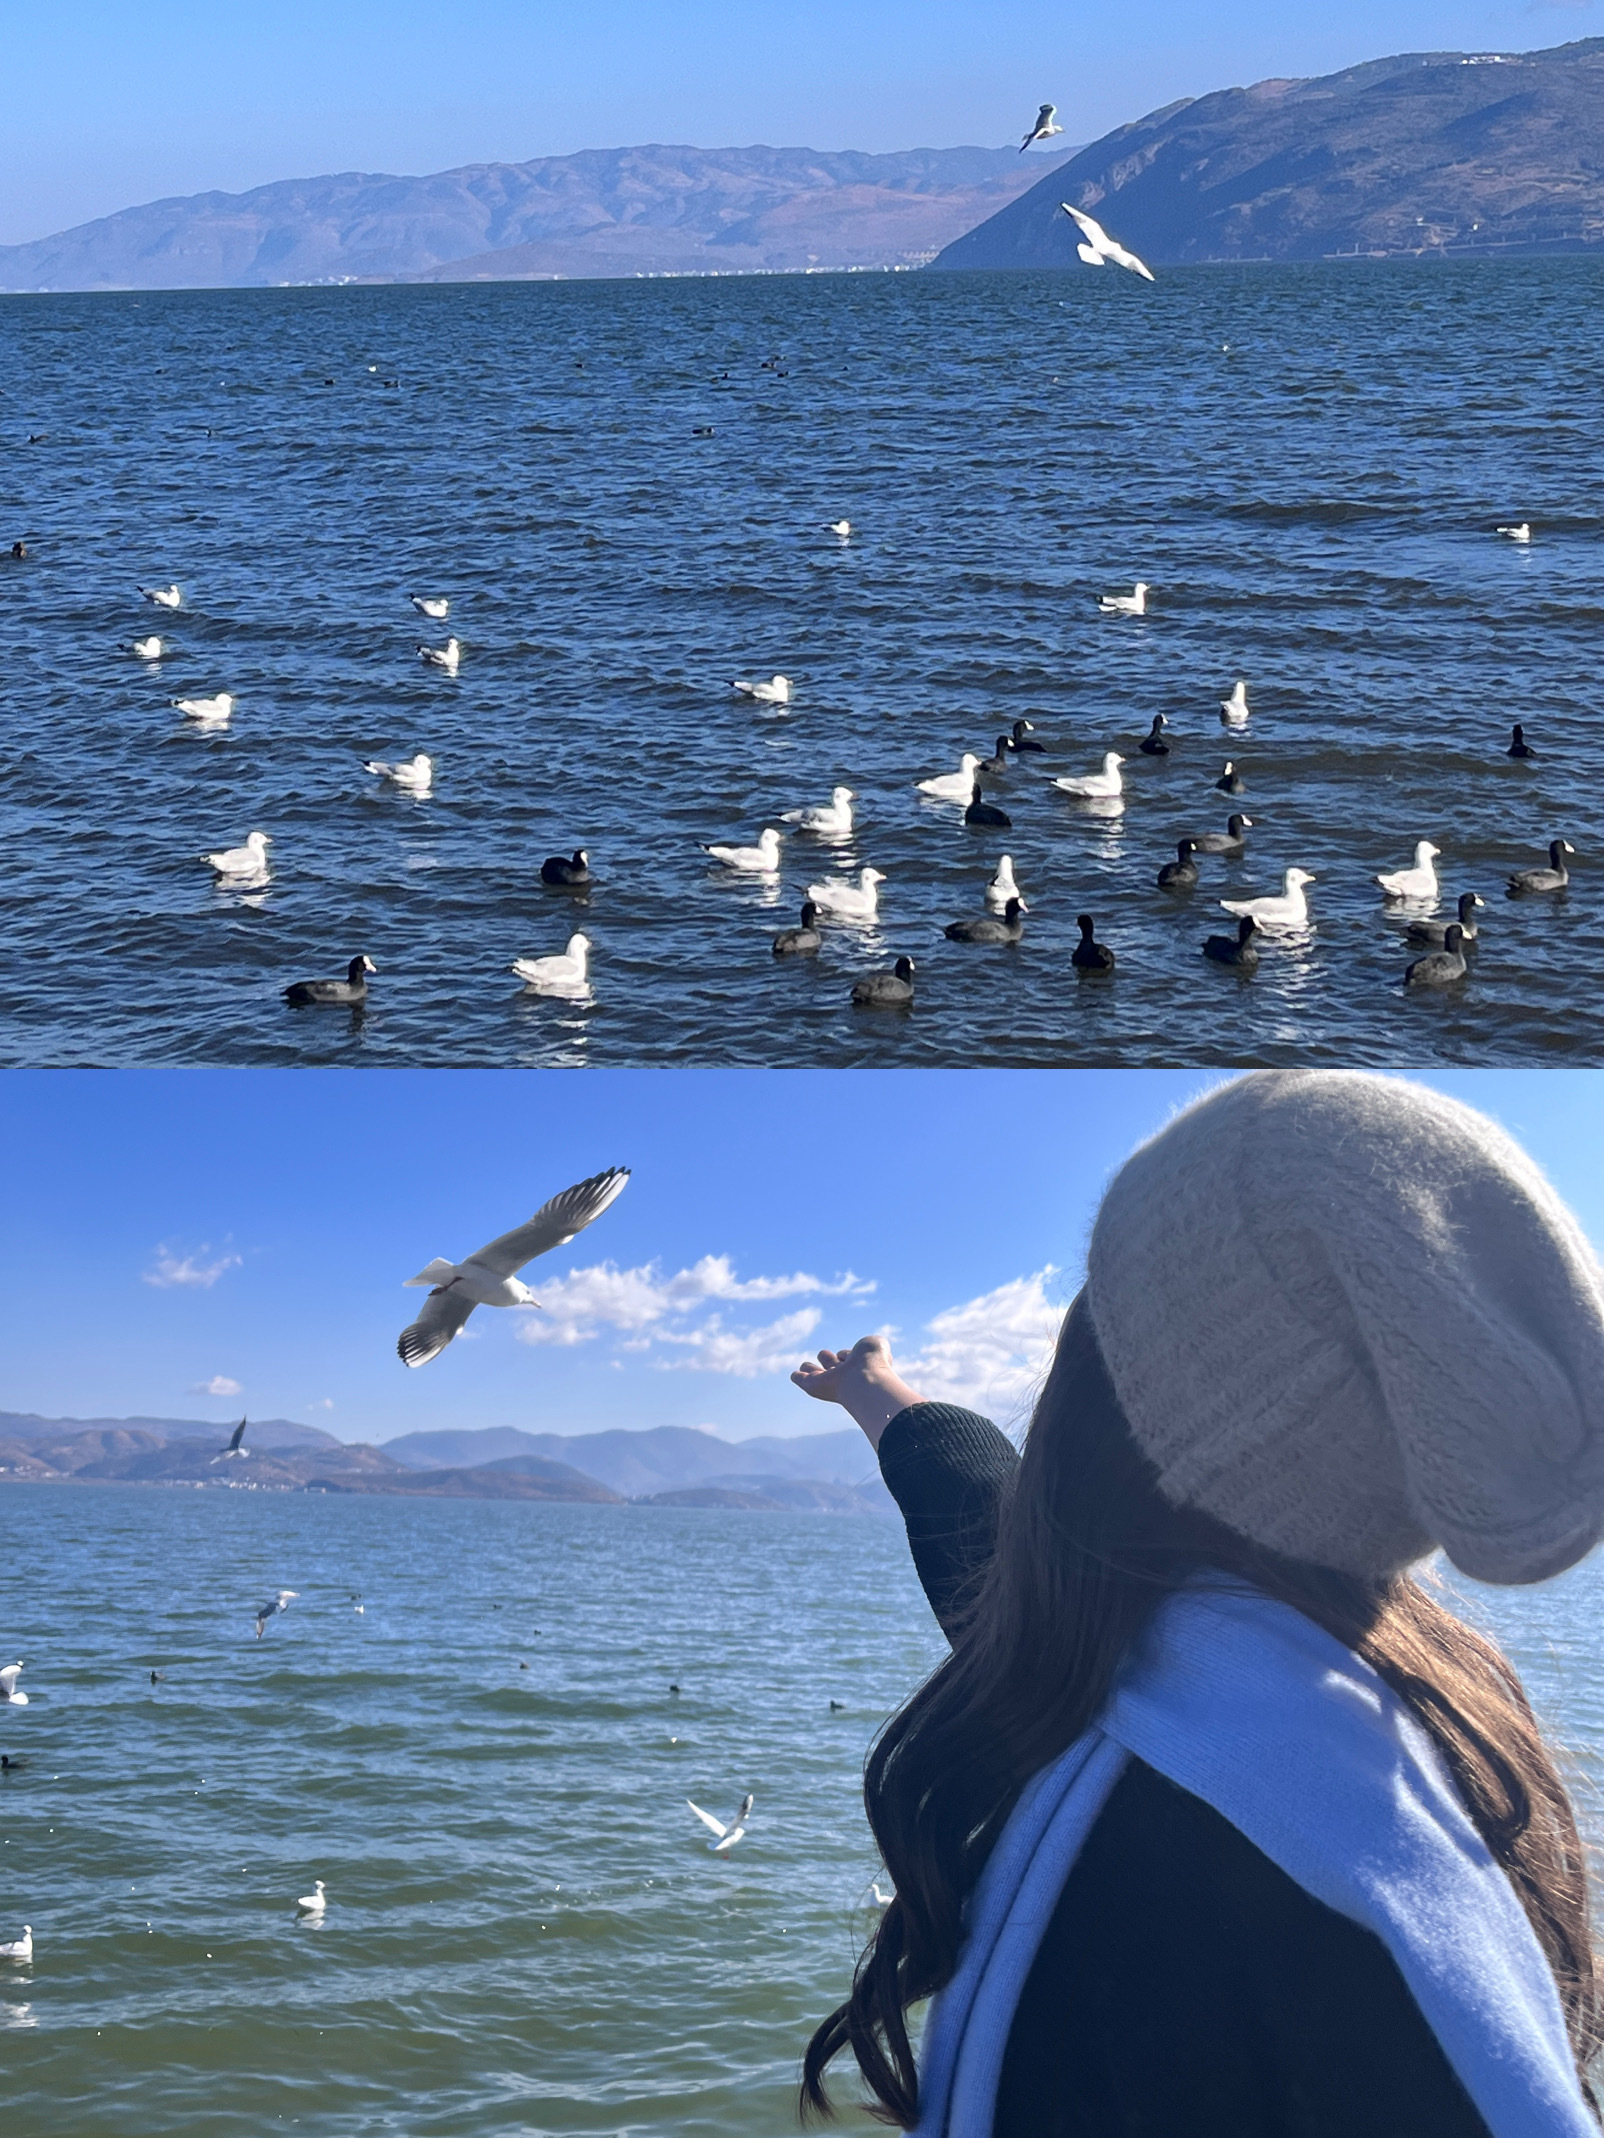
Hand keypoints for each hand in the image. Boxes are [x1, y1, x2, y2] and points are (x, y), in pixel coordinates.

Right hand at [791, 1334, 923, 1448]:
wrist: (864, 1381)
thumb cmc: (873, 1363)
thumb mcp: (877, 1345)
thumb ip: (875, 1345)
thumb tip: (870, 1347)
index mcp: (858, 1365)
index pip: (850, 1358)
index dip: (848, 1354)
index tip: (846, 1354)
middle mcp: (844, 1375)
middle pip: (834, 1367)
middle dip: (830, 1361)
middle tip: (824, 1355)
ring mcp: (829, 1381)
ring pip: (818, 1374)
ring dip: (812, 1369)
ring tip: (805, 1366)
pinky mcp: (814, 1386)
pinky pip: (804, 1382)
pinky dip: (798, 1378)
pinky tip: (795, 1375)